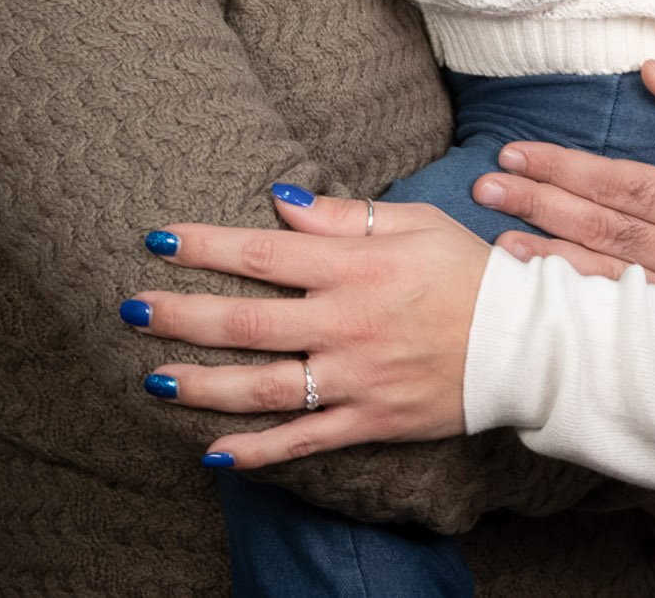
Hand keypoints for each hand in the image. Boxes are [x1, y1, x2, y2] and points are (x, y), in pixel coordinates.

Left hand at [127, 191, 489, 468]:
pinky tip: (213, 453)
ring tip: (152, 379)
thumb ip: (344, 216)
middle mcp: (347, 323)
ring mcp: (356, 378)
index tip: (158, 241)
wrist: (525, 342)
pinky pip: (304, 441)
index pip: (265, 254)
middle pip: (248, 321)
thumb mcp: (414, 223)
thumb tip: (280, 202)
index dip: (206, 247)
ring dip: (202, 384)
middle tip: (130, 310)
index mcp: (357, 268)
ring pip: (264, 386)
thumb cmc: (467, 271)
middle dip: (181, 315)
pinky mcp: (370, 421)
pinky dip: (257, 450)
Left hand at [475, 60, 654, 291]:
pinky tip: (532, 283)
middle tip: (488, 187)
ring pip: (599, 271)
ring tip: (496, 241)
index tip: (515, 153)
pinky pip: (611, 300)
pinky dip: (570, 291)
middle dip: (538, 205)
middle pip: (599, 226)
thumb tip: (651, 71)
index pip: (619, 183)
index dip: (565, 169)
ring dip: (544, 256)